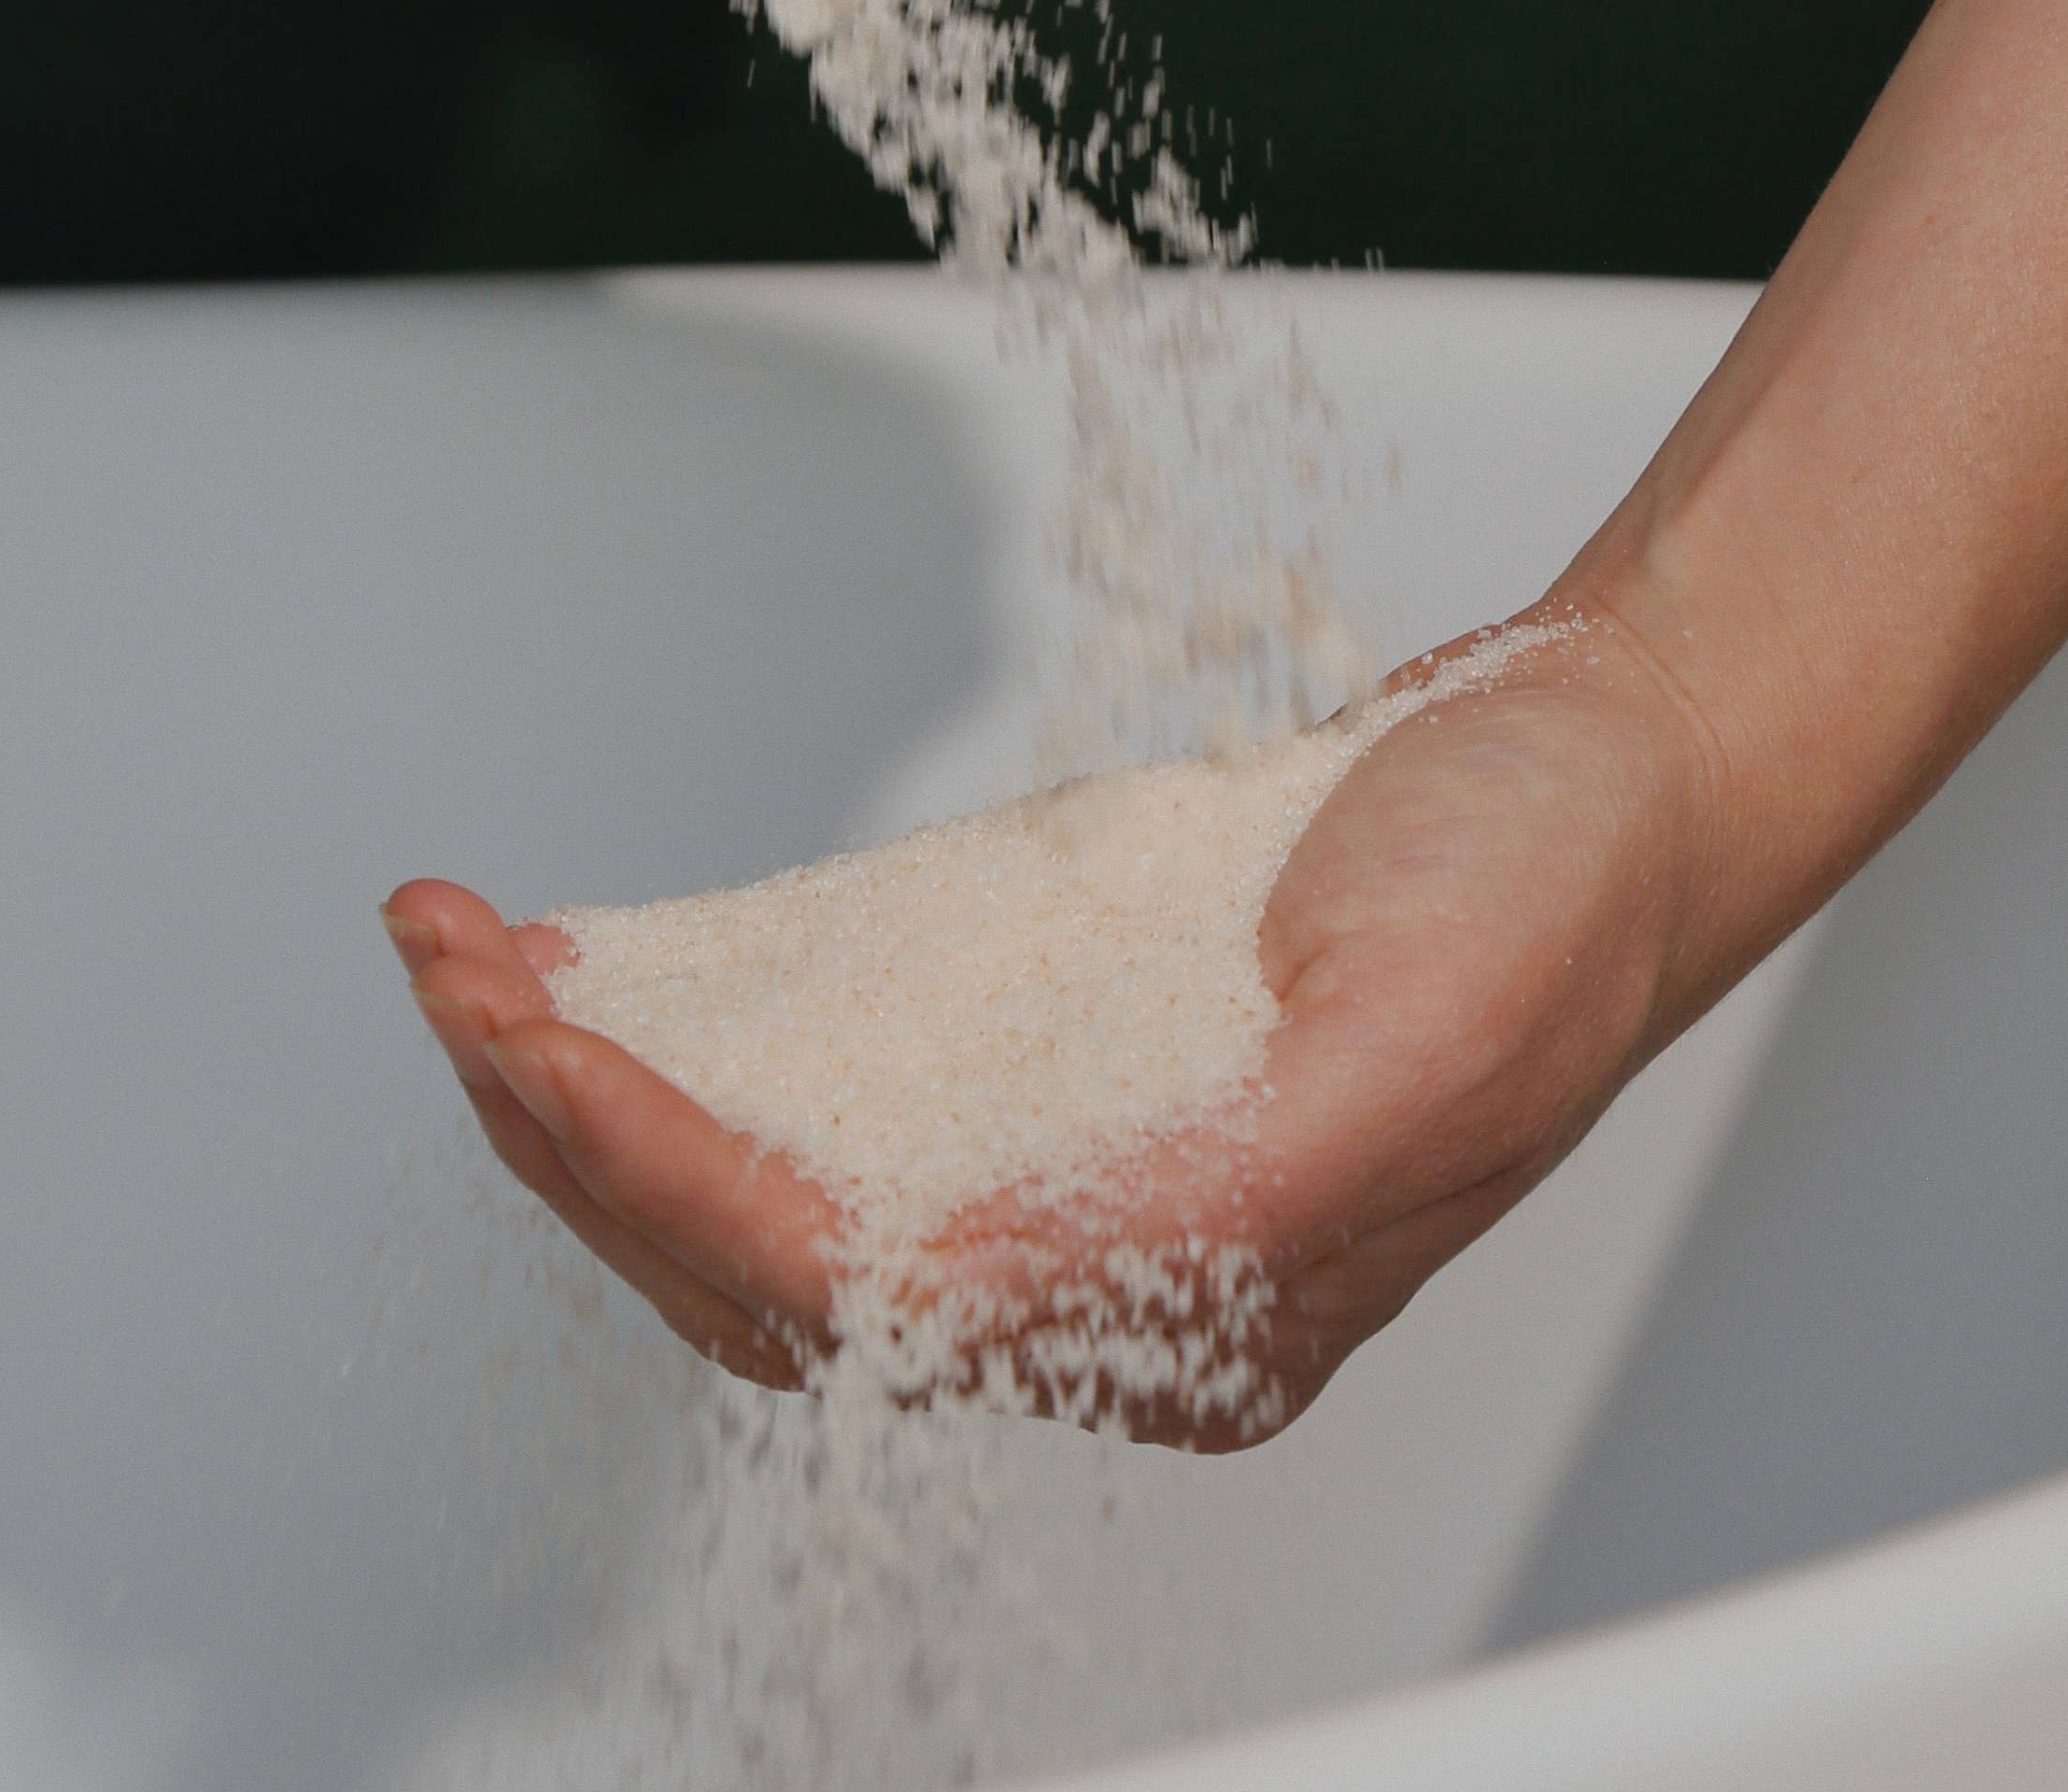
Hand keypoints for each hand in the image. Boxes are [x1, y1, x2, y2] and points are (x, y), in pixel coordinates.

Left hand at [383, 602, 1716, 1441]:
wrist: (1618, 757)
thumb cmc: (1553, 878)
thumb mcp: (1418, 1030)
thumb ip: (1207, 1192)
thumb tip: (976, 1278)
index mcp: (1204, 1309)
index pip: (866, 1294)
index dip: (672, 1178)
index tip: (537, 1054)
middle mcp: (1121, 1267)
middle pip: (780, 1265)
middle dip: (585, 1134)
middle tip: (449, 985)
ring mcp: (1083, 1164)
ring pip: (782, 1189)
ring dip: (613, 1089)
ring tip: (477, 969)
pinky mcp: (1063, 1065)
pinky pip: (839, 1093)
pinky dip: (702, 1042)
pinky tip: (614, 973)